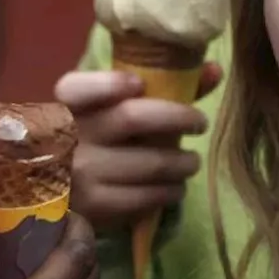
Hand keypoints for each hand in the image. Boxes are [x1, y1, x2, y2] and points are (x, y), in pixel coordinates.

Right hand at [54, 64, 221, 231]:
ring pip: (151, 162)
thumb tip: (214, 70)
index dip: (109, 83)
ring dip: (184, 162)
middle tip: (200, 123)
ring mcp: (80, 174)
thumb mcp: (112, 109)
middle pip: (132, 117)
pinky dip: (171, 191)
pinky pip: (146, 197)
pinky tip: (176, 187)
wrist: (64, 193)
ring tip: (192, 162)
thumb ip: (162, 85)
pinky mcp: (95, 207)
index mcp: (66, 105)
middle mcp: (69, 137)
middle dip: (179, 118)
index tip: (139, 84)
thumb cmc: (98, 140)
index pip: (77, 87)